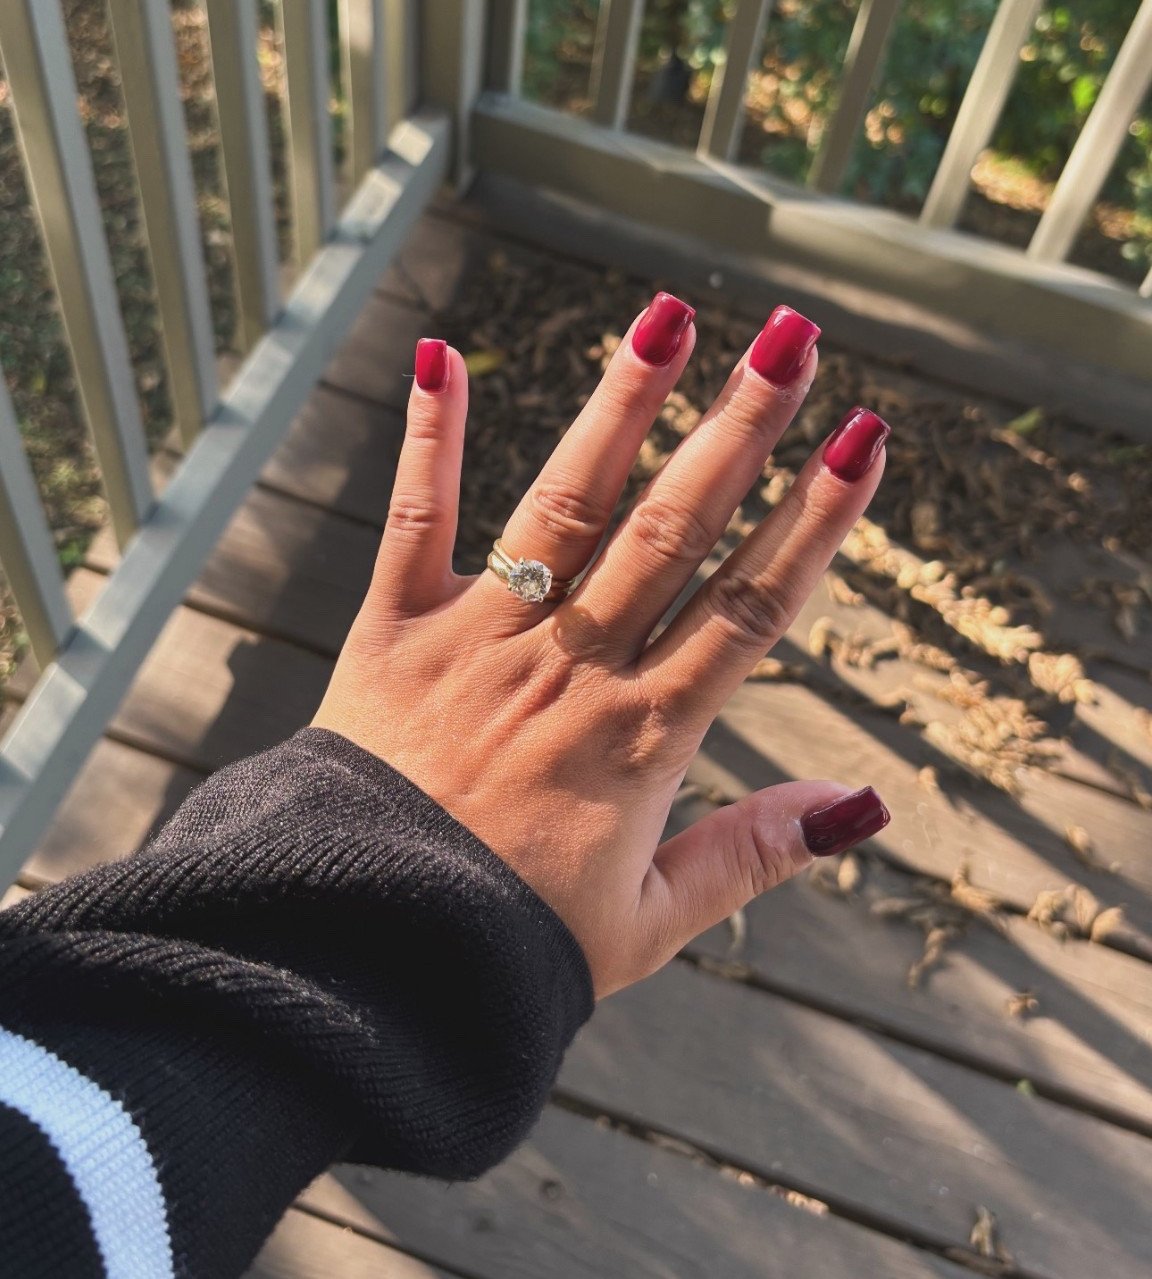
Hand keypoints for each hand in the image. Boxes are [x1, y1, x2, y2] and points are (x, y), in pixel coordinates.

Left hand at [314, 294, 890, 995]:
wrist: (360, 962)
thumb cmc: (510, 951)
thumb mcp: (651, 924)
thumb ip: (755, 853)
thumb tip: (866, 802)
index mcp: (643, 737)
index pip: (751, 606)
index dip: (815, 519)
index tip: (865, 439)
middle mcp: (571, 669)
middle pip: (673, 530)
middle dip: (740, 430)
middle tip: (793, 340)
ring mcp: (481, 640)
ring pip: (566, 504)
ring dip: (622, 406)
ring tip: (670, 315)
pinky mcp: (391, 632)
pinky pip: (416, 521)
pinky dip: (428, 438)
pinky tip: (439, 354)